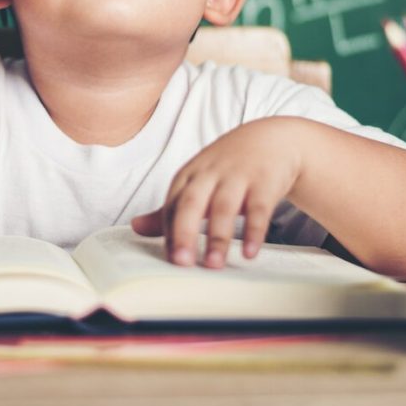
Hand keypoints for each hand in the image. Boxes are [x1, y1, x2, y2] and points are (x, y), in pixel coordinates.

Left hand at [131, 118, 304, 268]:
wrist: (271, 140)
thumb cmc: (228, 168)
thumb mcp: (196, 183)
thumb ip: (170, 209)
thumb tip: (135, 227)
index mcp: (189, 176)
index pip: (172, 205)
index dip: (169, 232)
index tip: (169, 261)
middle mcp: (210, 174)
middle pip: (191, 202)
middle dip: (185, 232)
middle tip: (181, 263)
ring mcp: (237, 176)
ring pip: (224, 207)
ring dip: (218, 237)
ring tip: (214, 265)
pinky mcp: (264, 182)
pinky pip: (258, 208)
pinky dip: (254, 231)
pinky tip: (249, 254)